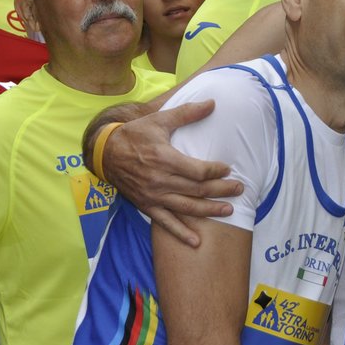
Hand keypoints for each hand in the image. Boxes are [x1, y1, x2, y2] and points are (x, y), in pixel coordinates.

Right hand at [101, 101, 242, 246]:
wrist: (105, 153)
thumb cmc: (134, 134)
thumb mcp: (159, 120)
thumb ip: (187, 113)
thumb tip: (212, 103)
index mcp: (164, 158)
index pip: (198, 171)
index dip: (216, 171)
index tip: (227, 169)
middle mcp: (160, 180)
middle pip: (197, 190)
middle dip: (221, 190)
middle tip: (239, 189)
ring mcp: (153, 196)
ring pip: (187, 207)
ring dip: (209, 211)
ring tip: (228, 211)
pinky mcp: (146, 206)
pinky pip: (165, 223)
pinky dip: (181, 233)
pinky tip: (196, 242)